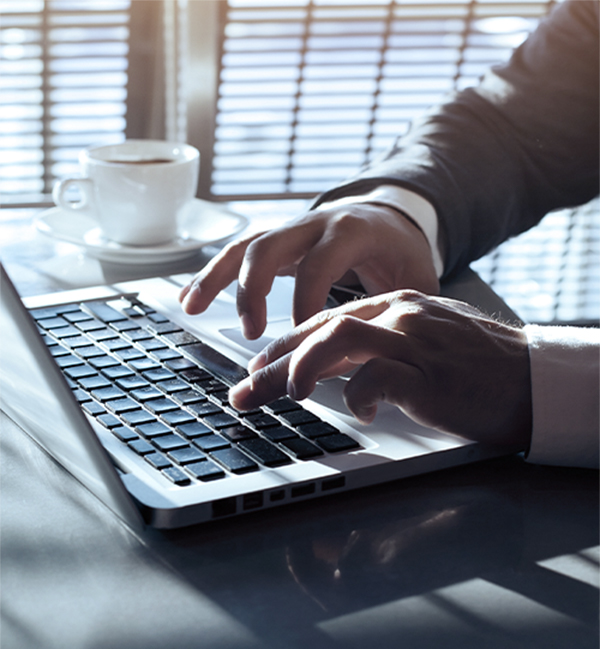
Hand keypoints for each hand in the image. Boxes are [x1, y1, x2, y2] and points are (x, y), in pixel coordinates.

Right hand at [179, 203, 439, 338]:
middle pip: (269, 247)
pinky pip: (238, 252)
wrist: (391, 216)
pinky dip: (212, 275)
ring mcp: (292, 229)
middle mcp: (315, 224)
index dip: (306, 304)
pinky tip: (191, 299)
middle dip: (253, 290)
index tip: (303, 343)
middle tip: (253, 333)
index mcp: (351, 232)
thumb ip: (400, 312)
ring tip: (192, 309)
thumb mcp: (415, 278)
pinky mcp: (277, 239)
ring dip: (215, 278)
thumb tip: (386, 357)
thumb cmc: (401, 252)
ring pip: (245, 246)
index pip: (319, 265)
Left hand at [229, 290, 531, 450]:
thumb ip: (377, 353)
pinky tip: (360, 412)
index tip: (257, 373)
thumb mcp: (421, 349)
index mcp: (395, 307)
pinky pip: (378, 376)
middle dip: (273, 364)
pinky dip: (358, 395)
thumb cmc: (476, 371)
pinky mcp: (430, 372)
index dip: (284, 348)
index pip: (324, 322)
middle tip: (243, 394)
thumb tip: (332, 376)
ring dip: (302, 367)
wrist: (531, 380)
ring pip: (339, 337)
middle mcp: (399, 315)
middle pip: (319, 329)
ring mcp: (415, 339)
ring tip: (284, 396)